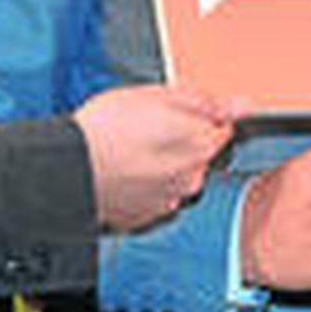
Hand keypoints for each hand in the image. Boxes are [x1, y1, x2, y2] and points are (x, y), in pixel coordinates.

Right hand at [75, 85, 242, 231]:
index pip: (222, 129)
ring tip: (129, 149)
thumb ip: (205, 103)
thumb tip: (242, 105)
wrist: (68, 169)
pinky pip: (154, 195)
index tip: (175, 113)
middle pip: (199, 154)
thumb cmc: (106, 129)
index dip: (198, 116)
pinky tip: (123, 170)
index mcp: (200, 146)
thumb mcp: (157, 96)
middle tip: (144, 127)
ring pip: (176, 176)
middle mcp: (191, 179)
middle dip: (180, 140)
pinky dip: (144, 184)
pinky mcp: (144, 216)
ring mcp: (168, 201)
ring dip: (161, 164)